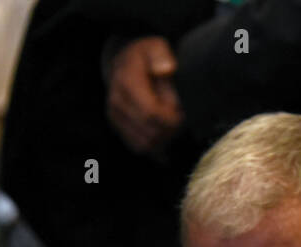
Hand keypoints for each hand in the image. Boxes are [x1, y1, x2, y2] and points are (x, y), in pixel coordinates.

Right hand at [106, 36, 183, 154]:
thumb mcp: (155, 45)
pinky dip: (156, 145)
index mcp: (126, 82)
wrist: (121, 61)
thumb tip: (167, 69)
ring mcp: (115, 116)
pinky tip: (166, 133)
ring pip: (145, 144)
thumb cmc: (144, 55)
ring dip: (164, 139)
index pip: (151, 112)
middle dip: (171, 130)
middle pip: (149, 131)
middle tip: (184, 120)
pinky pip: (139, 146)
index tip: (184, 113)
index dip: (171, 119)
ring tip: (175, 125)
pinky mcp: (117, 127)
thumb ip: (161, 55)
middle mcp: (117, 101)